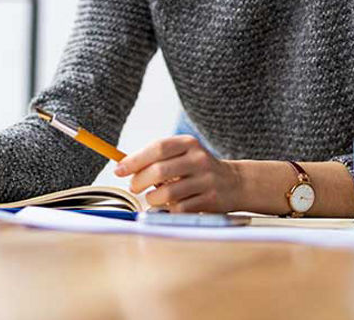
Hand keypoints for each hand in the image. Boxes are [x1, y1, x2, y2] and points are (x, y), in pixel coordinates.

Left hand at [114, 135, 243, 212]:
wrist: (234, 183)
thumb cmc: (197, 169)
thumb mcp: (182, 155)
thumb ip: (156, 159)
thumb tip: (123, 166)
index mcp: (188, 144)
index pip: (157, 148)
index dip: (134, 160)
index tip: (119, 170)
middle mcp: (198, 159)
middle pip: (159, 170)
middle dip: (139, 181)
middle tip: (134, 187)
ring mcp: (205, 180)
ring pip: (167, 193)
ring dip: (153, 198)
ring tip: (153, 197)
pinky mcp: (210, 200)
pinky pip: (179, 209)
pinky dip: (168, 209)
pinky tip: (170, 206)